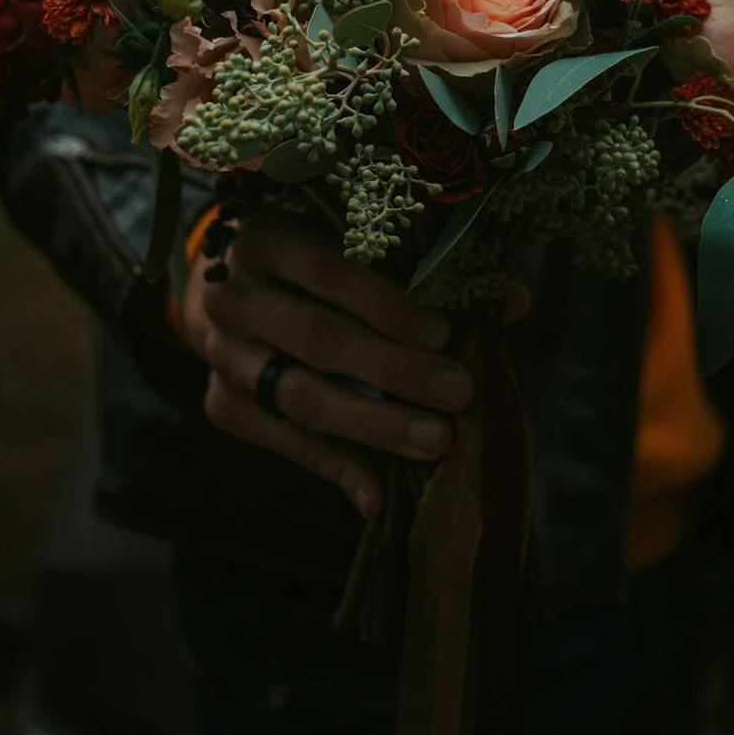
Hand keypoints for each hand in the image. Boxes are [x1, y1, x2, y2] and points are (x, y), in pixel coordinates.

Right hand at [183, 213, 473, 520]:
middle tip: (458, 392)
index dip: (385, 301)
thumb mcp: (350, 244)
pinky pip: (284, 444)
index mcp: (264, 238)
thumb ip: (422, 267)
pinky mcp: (222, 406)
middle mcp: (231, 295)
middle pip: (316, 338)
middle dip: (394, 370)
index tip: (443, 332)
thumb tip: (512, 299)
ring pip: (299, 398)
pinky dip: (336, 469)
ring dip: (373, 425)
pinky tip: (380, 496)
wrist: (229, 291)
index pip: (324, 268)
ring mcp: (221, 354)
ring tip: (436, 442)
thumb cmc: (314, 261)